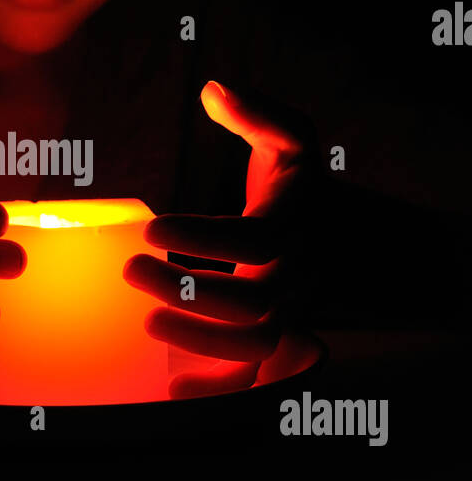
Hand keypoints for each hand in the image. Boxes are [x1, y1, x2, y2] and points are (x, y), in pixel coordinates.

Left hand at [124, 80, 317, 398]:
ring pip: (253, 344)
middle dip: (188, 291)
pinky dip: (216, 391)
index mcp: (289, 227)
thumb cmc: (302, 189)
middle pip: (248, 301)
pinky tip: (169, 390)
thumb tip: (212, 89)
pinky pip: (253, 377)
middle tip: (132, 270)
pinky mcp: (275, 340)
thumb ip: (258, 114)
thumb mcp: (292, 141)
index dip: (201, 238)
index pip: (250, 241)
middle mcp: (291, 276)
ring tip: (147, 321)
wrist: (348, 242)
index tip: (152, 228)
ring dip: (198, 340)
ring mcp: (286, 314)